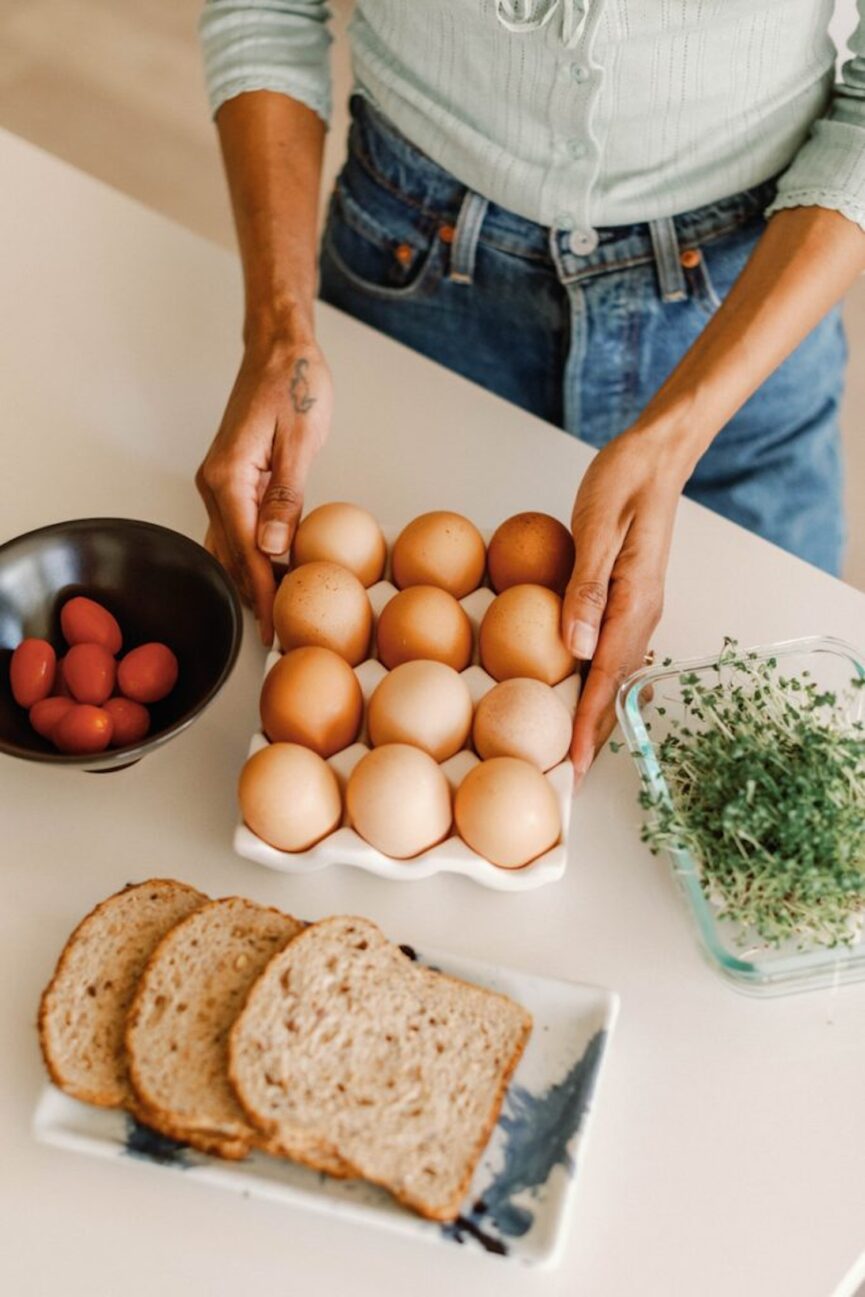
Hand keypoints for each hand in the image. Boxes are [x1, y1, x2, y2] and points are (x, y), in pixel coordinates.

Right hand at [196, 339, 332, 643]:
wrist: (281, 349)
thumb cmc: (296, 385)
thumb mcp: (301, 441)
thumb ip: (287, 497)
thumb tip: (272, 548)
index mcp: (229, 477)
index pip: (244, 551)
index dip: (260, 595)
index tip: (272, 630)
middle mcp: (215, 483)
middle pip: (230, 555)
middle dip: (251, 597)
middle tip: (275, 636)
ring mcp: (221, 482)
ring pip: (229, 545)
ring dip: (248, 579)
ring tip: (272, 616)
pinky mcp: (233, 479)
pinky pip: (236, 527)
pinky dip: (249, 555)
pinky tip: (269, 573)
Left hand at [561, 426, 688, 781]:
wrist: (656, 454)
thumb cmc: (624, 481)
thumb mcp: (598, 527)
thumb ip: (586, 589)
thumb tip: (575, 648)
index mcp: (635, 602)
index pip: (608, 678)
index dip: (588, 724)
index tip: (574, 764)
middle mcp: (643, 614)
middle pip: (616, 688)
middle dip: (594, 734)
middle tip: (569, 776)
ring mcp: (640, 609)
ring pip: (616, 675)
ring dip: (596, 712)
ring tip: (571, 748)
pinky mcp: (631, 599)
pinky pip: (614, 652)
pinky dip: (597, 681)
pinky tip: (578, 691)